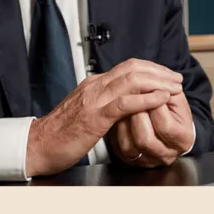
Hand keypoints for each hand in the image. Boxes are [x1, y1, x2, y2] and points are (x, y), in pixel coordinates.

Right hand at [25, 59, 183, 176]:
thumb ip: (100, 104)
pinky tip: (160, 100)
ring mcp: (94, 99)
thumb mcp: (83, 113)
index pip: (127, 68)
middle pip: (133, 68)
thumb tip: (119, 105)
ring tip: (174, 88)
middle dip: (159, 72)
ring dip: (158, 82)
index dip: (150, 69)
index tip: (167, 76)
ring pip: (132, 80)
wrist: (36, 145)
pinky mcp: (95, 116)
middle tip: (177, 79)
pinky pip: (125, 102)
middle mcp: (94, 86)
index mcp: (93, 85)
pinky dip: (146, 99)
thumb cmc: (59, 135)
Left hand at [107, 91, 194, 168]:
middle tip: (133, 95)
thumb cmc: (173, 109)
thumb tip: (150, 82)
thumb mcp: (176, 99)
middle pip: (145, 139)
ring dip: (124, 120)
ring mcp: (147, 159)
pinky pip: (118, 146)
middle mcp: (166, 154)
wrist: (169, 126)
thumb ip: (167, 91)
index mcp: (183, 140)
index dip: (155, 105)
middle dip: (136, 114)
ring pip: (129, 145)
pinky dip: (117, 127)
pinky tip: (119, 113)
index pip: (166, 126)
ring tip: (125, 102)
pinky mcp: (131, 158)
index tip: (150, 89)